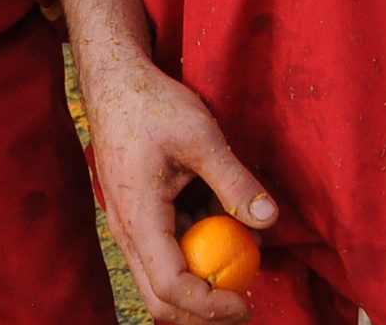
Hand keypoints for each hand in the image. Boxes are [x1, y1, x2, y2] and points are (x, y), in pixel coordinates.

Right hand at [80, 51, 276, 324]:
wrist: (115, 83)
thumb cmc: (152, 105)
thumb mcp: (201, 137)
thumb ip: (235, 182)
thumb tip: (270, 220)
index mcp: (139, 219)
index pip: (172, 286)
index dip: (211, 305)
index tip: (247, 303)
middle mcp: (129, 232)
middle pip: (161, 298)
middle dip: (204, 312)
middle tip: (247, 304)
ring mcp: (132, 226)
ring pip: (165, 277)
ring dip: (204, 277)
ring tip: (244, 251)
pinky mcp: (141, 216)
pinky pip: (170, 248)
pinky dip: (199, 246)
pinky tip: (223, 217)